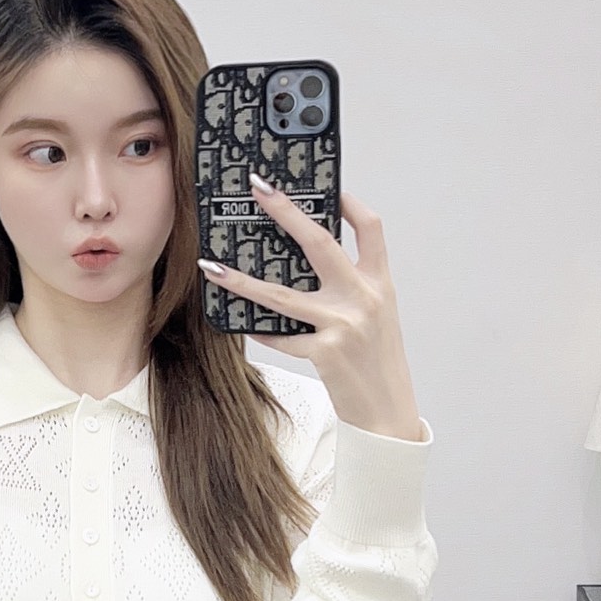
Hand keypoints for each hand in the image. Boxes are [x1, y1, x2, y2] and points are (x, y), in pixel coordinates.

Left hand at [199, 182, 423, 441]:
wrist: (388, 414)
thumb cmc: (379, 363)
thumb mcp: (377, 317)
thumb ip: (352, 288)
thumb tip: (305, 266)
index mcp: (381, 283)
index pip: (371, 228)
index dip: (348, 203)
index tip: (326, 187)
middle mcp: (364, 297)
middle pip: (319, 242)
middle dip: (285, 211)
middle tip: (258, 188)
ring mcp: (344, 324)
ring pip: (281, 294)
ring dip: (241, 280)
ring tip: (211, 266)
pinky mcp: (325, 353)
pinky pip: (281, 336)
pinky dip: (260, 330)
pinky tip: (242, 324)